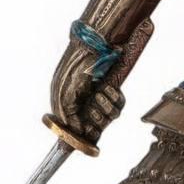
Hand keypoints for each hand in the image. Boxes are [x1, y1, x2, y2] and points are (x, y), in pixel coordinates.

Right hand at [48, 32, 124, 147]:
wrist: (88, 49)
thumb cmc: (72, 71)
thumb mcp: (63, 96)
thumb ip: (68, 116)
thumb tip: (76, 132)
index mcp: (73, 106)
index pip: (83, 129)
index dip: (88, 134)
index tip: (89, 133)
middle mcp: (88, 103)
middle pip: (99, 125)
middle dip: (97, 120)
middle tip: (92, 109)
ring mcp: (101, 96)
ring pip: (111, 115)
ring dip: (105, 107)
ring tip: (98, 94)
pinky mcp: (113, 88)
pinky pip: (119, 102)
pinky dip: (114, 98)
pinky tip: (107, 87)